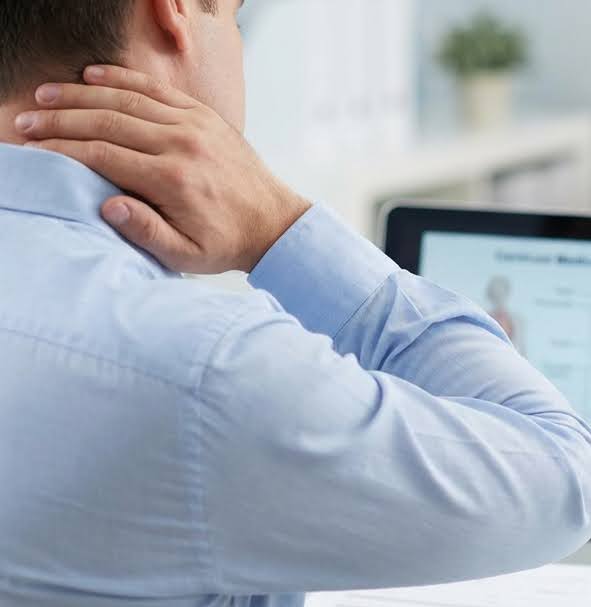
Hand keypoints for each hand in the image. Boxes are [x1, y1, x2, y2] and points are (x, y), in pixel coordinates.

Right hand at [16, 65, 309, 273]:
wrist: (274, 224)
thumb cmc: (226, 243)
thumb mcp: (187, 255)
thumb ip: (146, 232)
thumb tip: (108, 205)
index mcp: (173, 179)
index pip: (102, 155)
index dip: (62, 149)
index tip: (33, 147)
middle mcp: (182, 144)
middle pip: (107, 121)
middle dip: (60, 119)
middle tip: (26, 120)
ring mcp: (195, 125)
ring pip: (128, 100)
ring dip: (82, 94)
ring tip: (46, 95)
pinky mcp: (204, 116)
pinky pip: (156, 90)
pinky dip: (122, 80)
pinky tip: (92, 76)